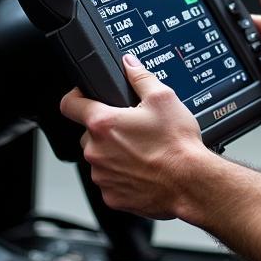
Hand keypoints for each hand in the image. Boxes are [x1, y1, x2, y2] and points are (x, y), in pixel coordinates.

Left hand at [60, 54, 209, 218]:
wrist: (190, 181)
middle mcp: (96, 151)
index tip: (83, 97)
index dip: (75, 96)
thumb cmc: (176, 144)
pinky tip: (143, 169)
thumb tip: (129, 64)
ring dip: (114, 153)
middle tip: (132, 128)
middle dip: (106, 129)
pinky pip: (110, 180)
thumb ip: (140, 77)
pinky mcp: (111, 196)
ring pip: (100, 158)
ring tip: (142, 150)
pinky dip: (122, 175)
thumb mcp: (163, 98)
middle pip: (89, 133)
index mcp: (103, 124)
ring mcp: (102, 176)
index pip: (70, 105)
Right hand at [236, 0, 260, 136]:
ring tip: (251, 76)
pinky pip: (243, 91)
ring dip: (236, 74)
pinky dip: (241, 92)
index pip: (240, 19)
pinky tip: (245, 92)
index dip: (227, 20)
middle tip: (245, 57)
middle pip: (235, 46)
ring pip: (236, 71)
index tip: (213, 21)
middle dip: (232, 53)